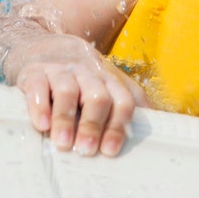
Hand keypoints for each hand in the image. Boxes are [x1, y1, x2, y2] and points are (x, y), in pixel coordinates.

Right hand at [10, 33, 149, 156]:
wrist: (42, 46)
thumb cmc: (81, 78)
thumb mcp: (107, 85)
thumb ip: (131, 102)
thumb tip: (164, 126)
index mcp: (109, 80)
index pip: (123, 101)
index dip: (119, 126)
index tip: (110, 151)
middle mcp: (87, 73)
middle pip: (98, 96)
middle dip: (94, 125)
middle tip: (87, 151)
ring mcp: (60, 71)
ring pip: (68, 91)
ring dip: (66, 119)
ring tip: (63, 144)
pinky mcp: (33, 72)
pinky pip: (37, 86)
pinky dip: (39, 106)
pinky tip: (41, 124)